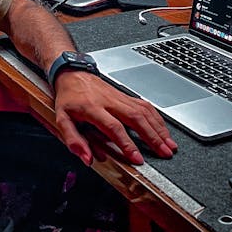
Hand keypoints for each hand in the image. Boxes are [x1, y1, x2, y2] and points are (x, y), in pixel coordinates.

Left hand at [51, 71, 176, 165]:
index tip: (137, 159)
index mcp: (93, 108)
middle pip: (136, 118)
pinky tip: (163, 129)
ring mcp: (119, 97)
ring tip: (169, 145)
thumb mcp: (61, 119)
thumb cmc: (68, 97)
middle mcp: (110, 101)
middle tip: (164, 153)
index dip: (127, 144)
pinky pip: (144, 106)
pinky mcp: (125, 95)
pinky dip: (156, 118)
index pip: (114, 127)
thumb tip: (87, 158)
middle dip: (152, 137)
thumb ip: (73, 140)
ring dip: (158, 129)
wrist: (72, 73)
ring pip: (143, 111)